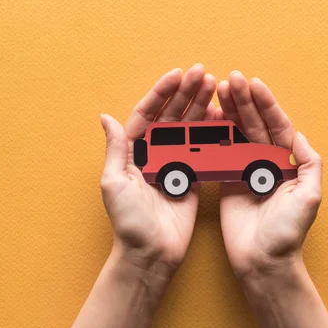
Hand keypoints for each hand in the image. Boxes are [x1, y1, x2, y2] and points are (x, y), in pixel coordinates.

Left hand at [100, 64, 215, 275]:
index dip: (161, 93)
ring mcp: (175, 164)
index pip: (147, 114)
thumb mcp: (115, 183)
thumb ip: (116, 149)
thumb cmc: (129, 221)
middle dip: (186, 94)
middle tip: (202, 74)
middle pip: (172, 116)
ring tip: (215, 86)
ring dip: (201, 107)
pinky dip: (213, 132)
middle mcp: (155, 154)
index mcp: (134, 152)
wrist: (152, 253)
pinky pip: (204, 149)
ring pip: (190, 128)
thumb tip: (106, 116)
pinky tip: (221, 115)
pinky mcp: (193, 177)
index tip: (176, 75)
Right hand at [216, 71, 322, 277]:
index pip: (277, 126)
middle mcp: (266, 162)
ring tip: (218, 90)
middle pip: (255, 125)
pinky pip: (220, 152)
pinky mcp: (228, 181)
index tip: (253, 84)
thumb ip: (308, 164)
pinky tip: (208, 116)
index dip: (266, 105)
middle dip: (244, 101)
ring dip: (229, 111)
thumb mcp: (309, 197)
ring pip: (236, 133)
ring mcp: (246, 170)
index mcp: (287, 162)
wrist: (263, 262)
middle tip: (231, 80)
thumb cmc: (288, 233)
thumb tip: (299, 136)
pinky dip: (214, 134)